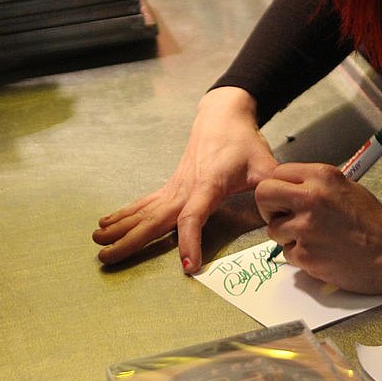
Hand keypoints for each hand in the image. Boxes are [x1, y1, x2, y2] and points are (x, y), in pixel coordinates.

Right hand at [92, 88, 278, 269]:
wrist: (223, 115)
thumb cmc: (245, 142)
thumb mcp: (265, 164)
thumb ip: (274, 186)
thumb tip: (285, 208)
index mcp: (209, 185)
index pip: (194, 216)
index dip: (189, 240)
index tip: (187, 265)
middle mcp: (185, 188)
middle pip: (155, 218)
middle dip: (130, 240)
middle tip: (106, 258)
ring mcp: (174, 186)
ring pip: (143, 212)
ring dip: (119, 228)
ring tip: (96, 243)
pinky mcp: (170, 186)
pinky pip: (144, 204)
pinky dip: (124, 215)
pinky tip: (105, 225)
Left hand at [255, 163, 381, 293]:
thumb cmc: (372, 221)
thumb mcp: (346, 186)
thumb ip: (314, 183)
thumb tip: (289, 187)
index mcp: (321, 177)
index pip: (277, 173)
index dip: (278, 187)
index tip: (285, 198)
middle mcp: (310, 198)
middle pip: (263, 195)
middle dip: (269, 208)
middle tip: (283, 216)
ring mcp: (306, 227)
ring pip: (272, 228)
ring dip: (286, 235)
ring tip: (310, 237)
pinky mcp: (306, 254)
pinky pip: (286, 253)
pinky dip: (299, 254)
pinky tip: (319, 252)